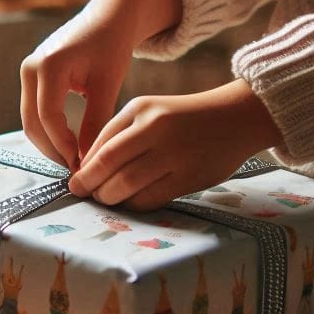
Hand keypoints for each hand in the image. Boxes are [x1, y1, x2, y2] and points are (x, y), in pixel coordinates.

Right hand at [20, 0, 181, 169]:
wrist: (108, 18)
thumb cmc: (111, 46)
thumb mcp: (108, 85)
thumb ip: (96, 122)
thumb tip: (87, 160)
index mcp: (49, 66)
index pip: (48, 117)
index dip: (63, 146)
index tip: (81, 165)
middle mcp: (30, 67)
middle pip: (32, 122)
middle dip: (53, 150)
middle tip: (76, 171)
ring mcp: (27, 71)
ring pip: (30, 120)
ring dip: (49, 144)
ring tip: (74, 162)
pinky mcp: (32, 76)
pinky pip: (34, 111)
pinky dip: (48, 130)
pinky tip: (68, 145)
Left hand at [68, 79, 282, 209]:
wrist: (237, 117)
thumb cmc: (185, 117)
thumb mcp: (151, 111)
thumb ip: (122, 133)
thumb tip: (89, 167)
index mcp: (140, 110)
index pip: (100, 144)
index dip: (84, 168)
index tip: (76, 181)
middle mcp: (154, 129)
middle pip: (108, 165)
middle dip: (90, 186)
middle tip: (84, 195)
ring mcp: (173, 153)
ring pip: (127, 184)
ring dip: (110, 197)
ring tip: (106, 200)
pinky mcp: (189, 176)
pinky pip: (151, 197)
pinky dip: (135, 204)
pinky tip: (131, 203)